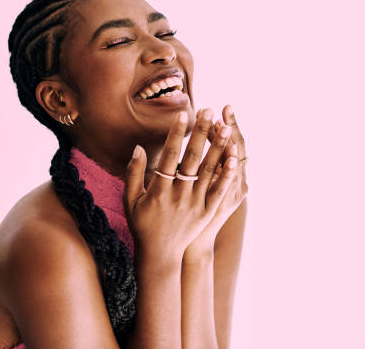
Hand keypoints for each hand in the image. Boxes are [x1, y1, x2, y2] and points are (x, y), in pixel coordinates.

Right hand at [124, 109, 238, 266]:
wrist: (160, 254)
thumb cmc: (142, 223)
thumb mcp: (130, 199)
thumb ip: (133, 173)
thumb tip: (137, 147)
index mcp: (159, 190)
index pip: (169, 156)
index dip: (176, 134)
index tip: (183, 115)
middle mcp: (179, 195)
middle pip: (192, 158)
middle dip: (201, 133)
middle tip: (208, 110)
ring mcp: (195, 204)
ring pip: (209, 171)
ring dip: (218, 148)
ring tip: (226, 127)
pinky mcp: (206, 212)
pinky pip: (219, 190)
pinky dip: (227, 174)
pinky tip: (234, 157)